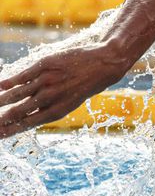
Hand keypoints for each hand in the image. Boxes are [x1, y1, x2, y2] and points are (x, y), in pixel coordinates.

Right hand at [0, 43, 127, 137]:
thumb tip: (28, 115)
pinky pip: (22, 76)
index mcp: (58, 110)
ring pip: (17, 94)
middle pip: (18, 112)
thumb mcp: (70, 101)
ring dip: (0, 101)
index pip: (28, 123)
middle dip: (1, 119)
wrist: (103, 65)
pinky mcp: (44, 66)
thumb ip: (49, 107)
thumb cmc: (85, 84)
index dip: (10, 130)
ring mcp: (47, 81)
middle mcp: (50, 98)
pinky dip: (9, 82)